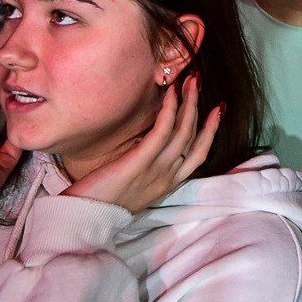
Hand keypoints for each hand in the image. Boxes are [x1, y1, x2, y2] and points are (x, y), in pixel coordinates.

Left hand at [63, 73, 222, 213]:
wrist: (84, 219)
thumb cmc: (102, 202)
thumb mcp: (135, 186)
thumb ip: (148, 168)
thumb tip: (150, 143)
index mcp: (168, 183)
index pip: (199, 154)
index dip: (210, 130)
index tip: (217, 110)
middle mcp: (168, 177)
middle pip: (194, 138)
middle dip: (200, 108)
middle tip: (199, 83)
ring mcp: (156, 170)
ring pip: (183, 132)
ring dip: (189, 103)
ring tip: (190, 81)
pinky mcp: (139, 162)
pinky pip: (161, 132)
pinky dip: (169, 110)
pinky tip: (170, 93)